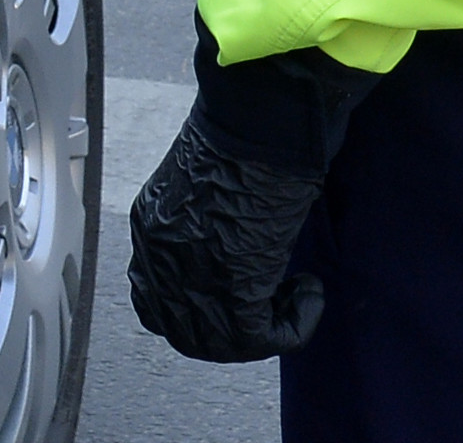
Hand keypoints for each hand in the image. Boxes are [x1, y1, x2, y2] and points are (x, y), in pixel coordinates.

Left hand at [127, 106, 327, 362]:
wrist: (262, 119)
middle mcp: (159, 256)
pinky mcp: (233, 290)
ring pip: (220, 343)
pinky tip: (311, 291)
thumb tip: (236, 234)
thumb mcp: (212, 172)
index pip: (151, 295)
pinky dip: (294, 324)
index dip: (190, 306)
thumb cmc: (248, 124)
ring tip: (298, 294)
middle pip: (180, 329)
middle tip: (271, 305)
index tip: (232, 290)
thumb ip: (209, 209)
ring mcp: (191, 277)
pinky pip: (262, 339)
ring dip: (264, 328)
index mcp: (151, 223)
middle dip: (228, 329)